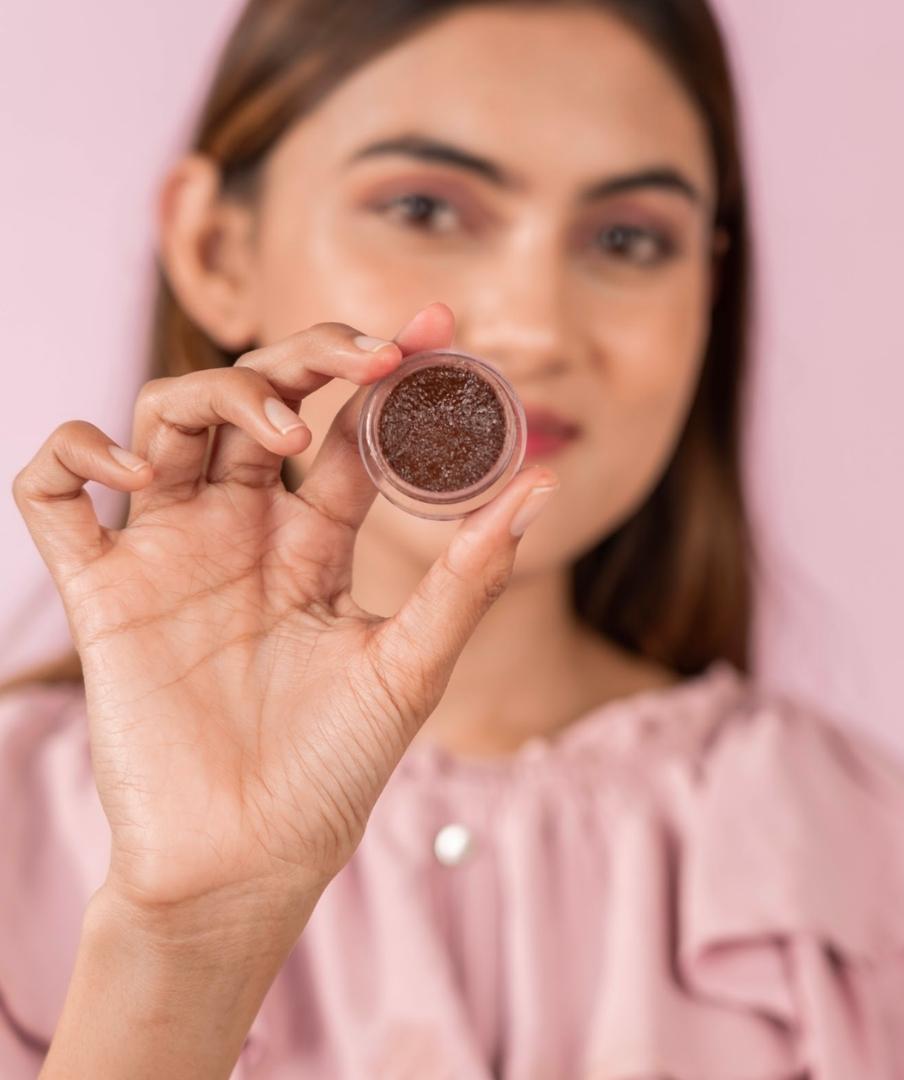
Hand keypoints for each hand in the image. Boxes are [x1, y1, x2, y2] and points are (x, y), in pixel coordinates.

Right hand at [11, 302, 558, 915]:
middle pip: (257, 398)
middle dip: (310, 356)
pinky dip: (76, 454)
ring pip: (164, 419)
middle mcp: (239, 533)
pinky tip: (135, 471)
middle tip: (372, 353)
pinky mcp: (99, 592)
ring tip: (279, 429)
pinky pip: (52, 494)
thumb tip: (544, 484)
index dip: (388, 379)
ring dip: (217, 393)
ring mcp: (166, 554)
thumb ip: (467, 576)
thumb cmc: (334, 772)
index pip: (345, 433)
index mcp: (311, 544)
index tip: (440, 329)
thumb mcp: (411, 665)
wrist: (249, 862)